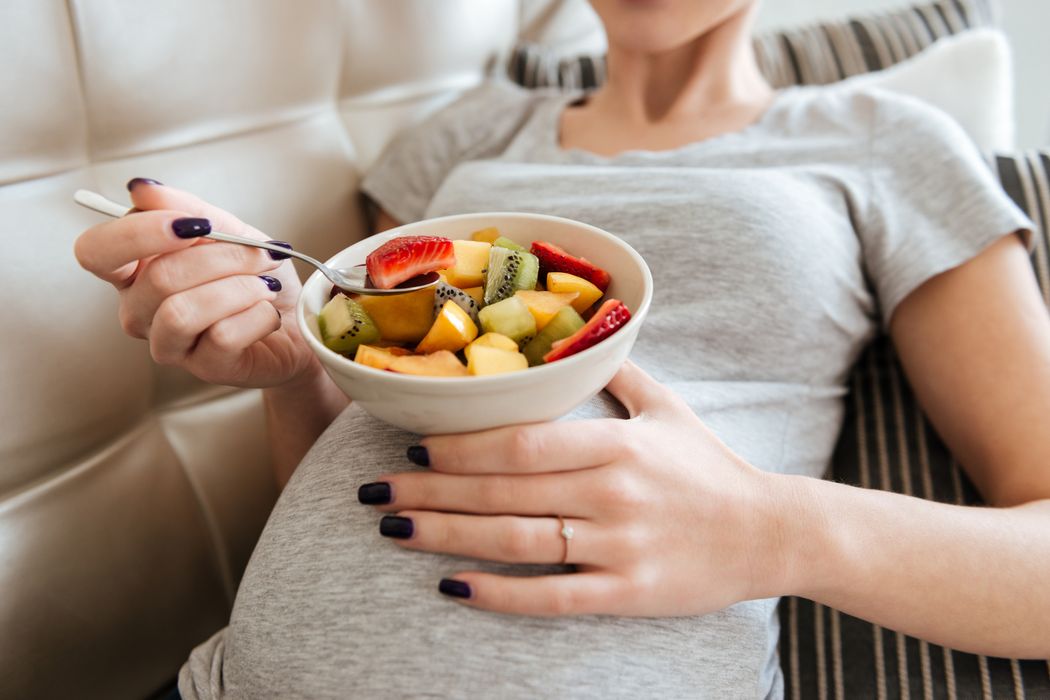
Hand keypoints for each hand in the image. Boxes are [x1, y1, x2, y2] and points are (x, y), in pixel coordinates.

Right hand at [74, 179, 318, 387]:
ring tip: (266, 284)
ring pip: (182, 311)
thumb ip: (188, 209)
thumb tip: (142, 189)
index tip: (195, 224)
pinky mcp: (204, 368)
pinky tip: (269, 313)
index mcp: (134, 270)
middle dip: (223, 257)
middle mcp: (140, 310)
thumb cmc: (257, 275)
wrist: (299, 321)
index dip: (137, 234)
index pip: (96, 251)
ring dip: (239, 288)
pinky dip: (258, 316)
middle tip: (262, 254)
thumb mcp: (230, 230)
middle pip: (158, 277)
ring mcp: (168, 344)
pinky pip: (221, 336)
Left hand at [360, 361, 792, 615]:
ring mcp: (618, 546)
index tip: (411, 442)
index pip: (521, 442)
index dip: (460, 445)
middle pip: (503, 490)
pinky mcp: (626, 593)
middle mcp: (611, 493)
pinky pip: (552, 597)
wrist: (770, 532)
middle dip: (431, 489)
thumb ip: (617, 372)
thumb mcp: (669, 408)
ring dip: (446, 535)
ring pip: (515, 542)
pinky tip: (453, 587)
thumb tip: (579, 334)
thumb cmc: (711, 468)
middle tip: (373, 491)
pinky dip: (498, 594)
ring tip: (394, 528)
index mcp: (617, 444)